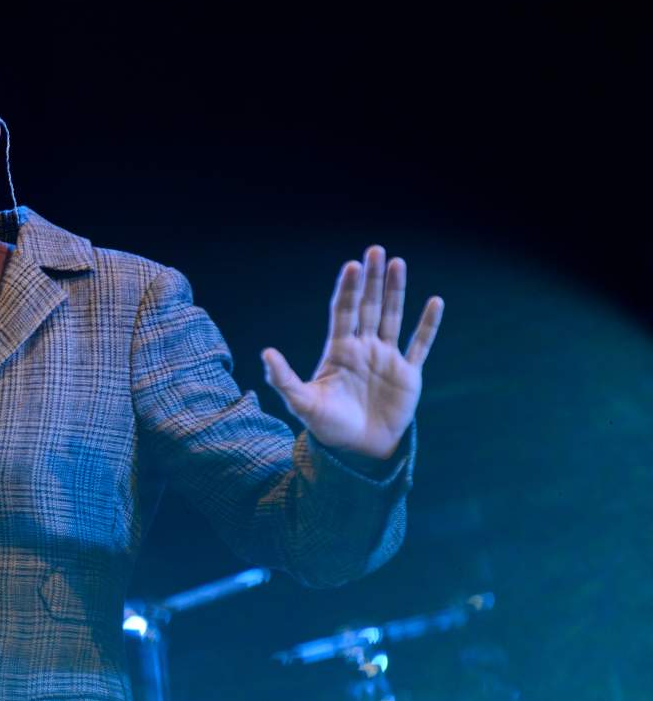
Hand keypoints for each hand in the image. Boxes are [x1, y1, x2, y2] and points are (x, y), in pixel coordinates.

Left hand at [260, 246, 443, 459]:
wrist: (357, 450)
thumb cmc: (327, 426)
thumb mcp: (302, 403)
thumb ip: (284, 378)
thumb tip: (265, 352)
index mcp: (339, 350)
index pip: (343, 311)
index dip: (348, 288)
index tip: (351, 265)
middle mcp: (363, 348)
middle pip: (368, 306)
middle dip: (371, 279)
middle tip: (375, 250)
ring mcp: (387, 358)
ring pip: (393, 316)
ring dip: (396, 291)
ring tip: (398, 263)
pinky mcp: (408, 374)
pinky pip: (420, 344)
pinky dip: (428, 324)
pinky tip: (435, 302)